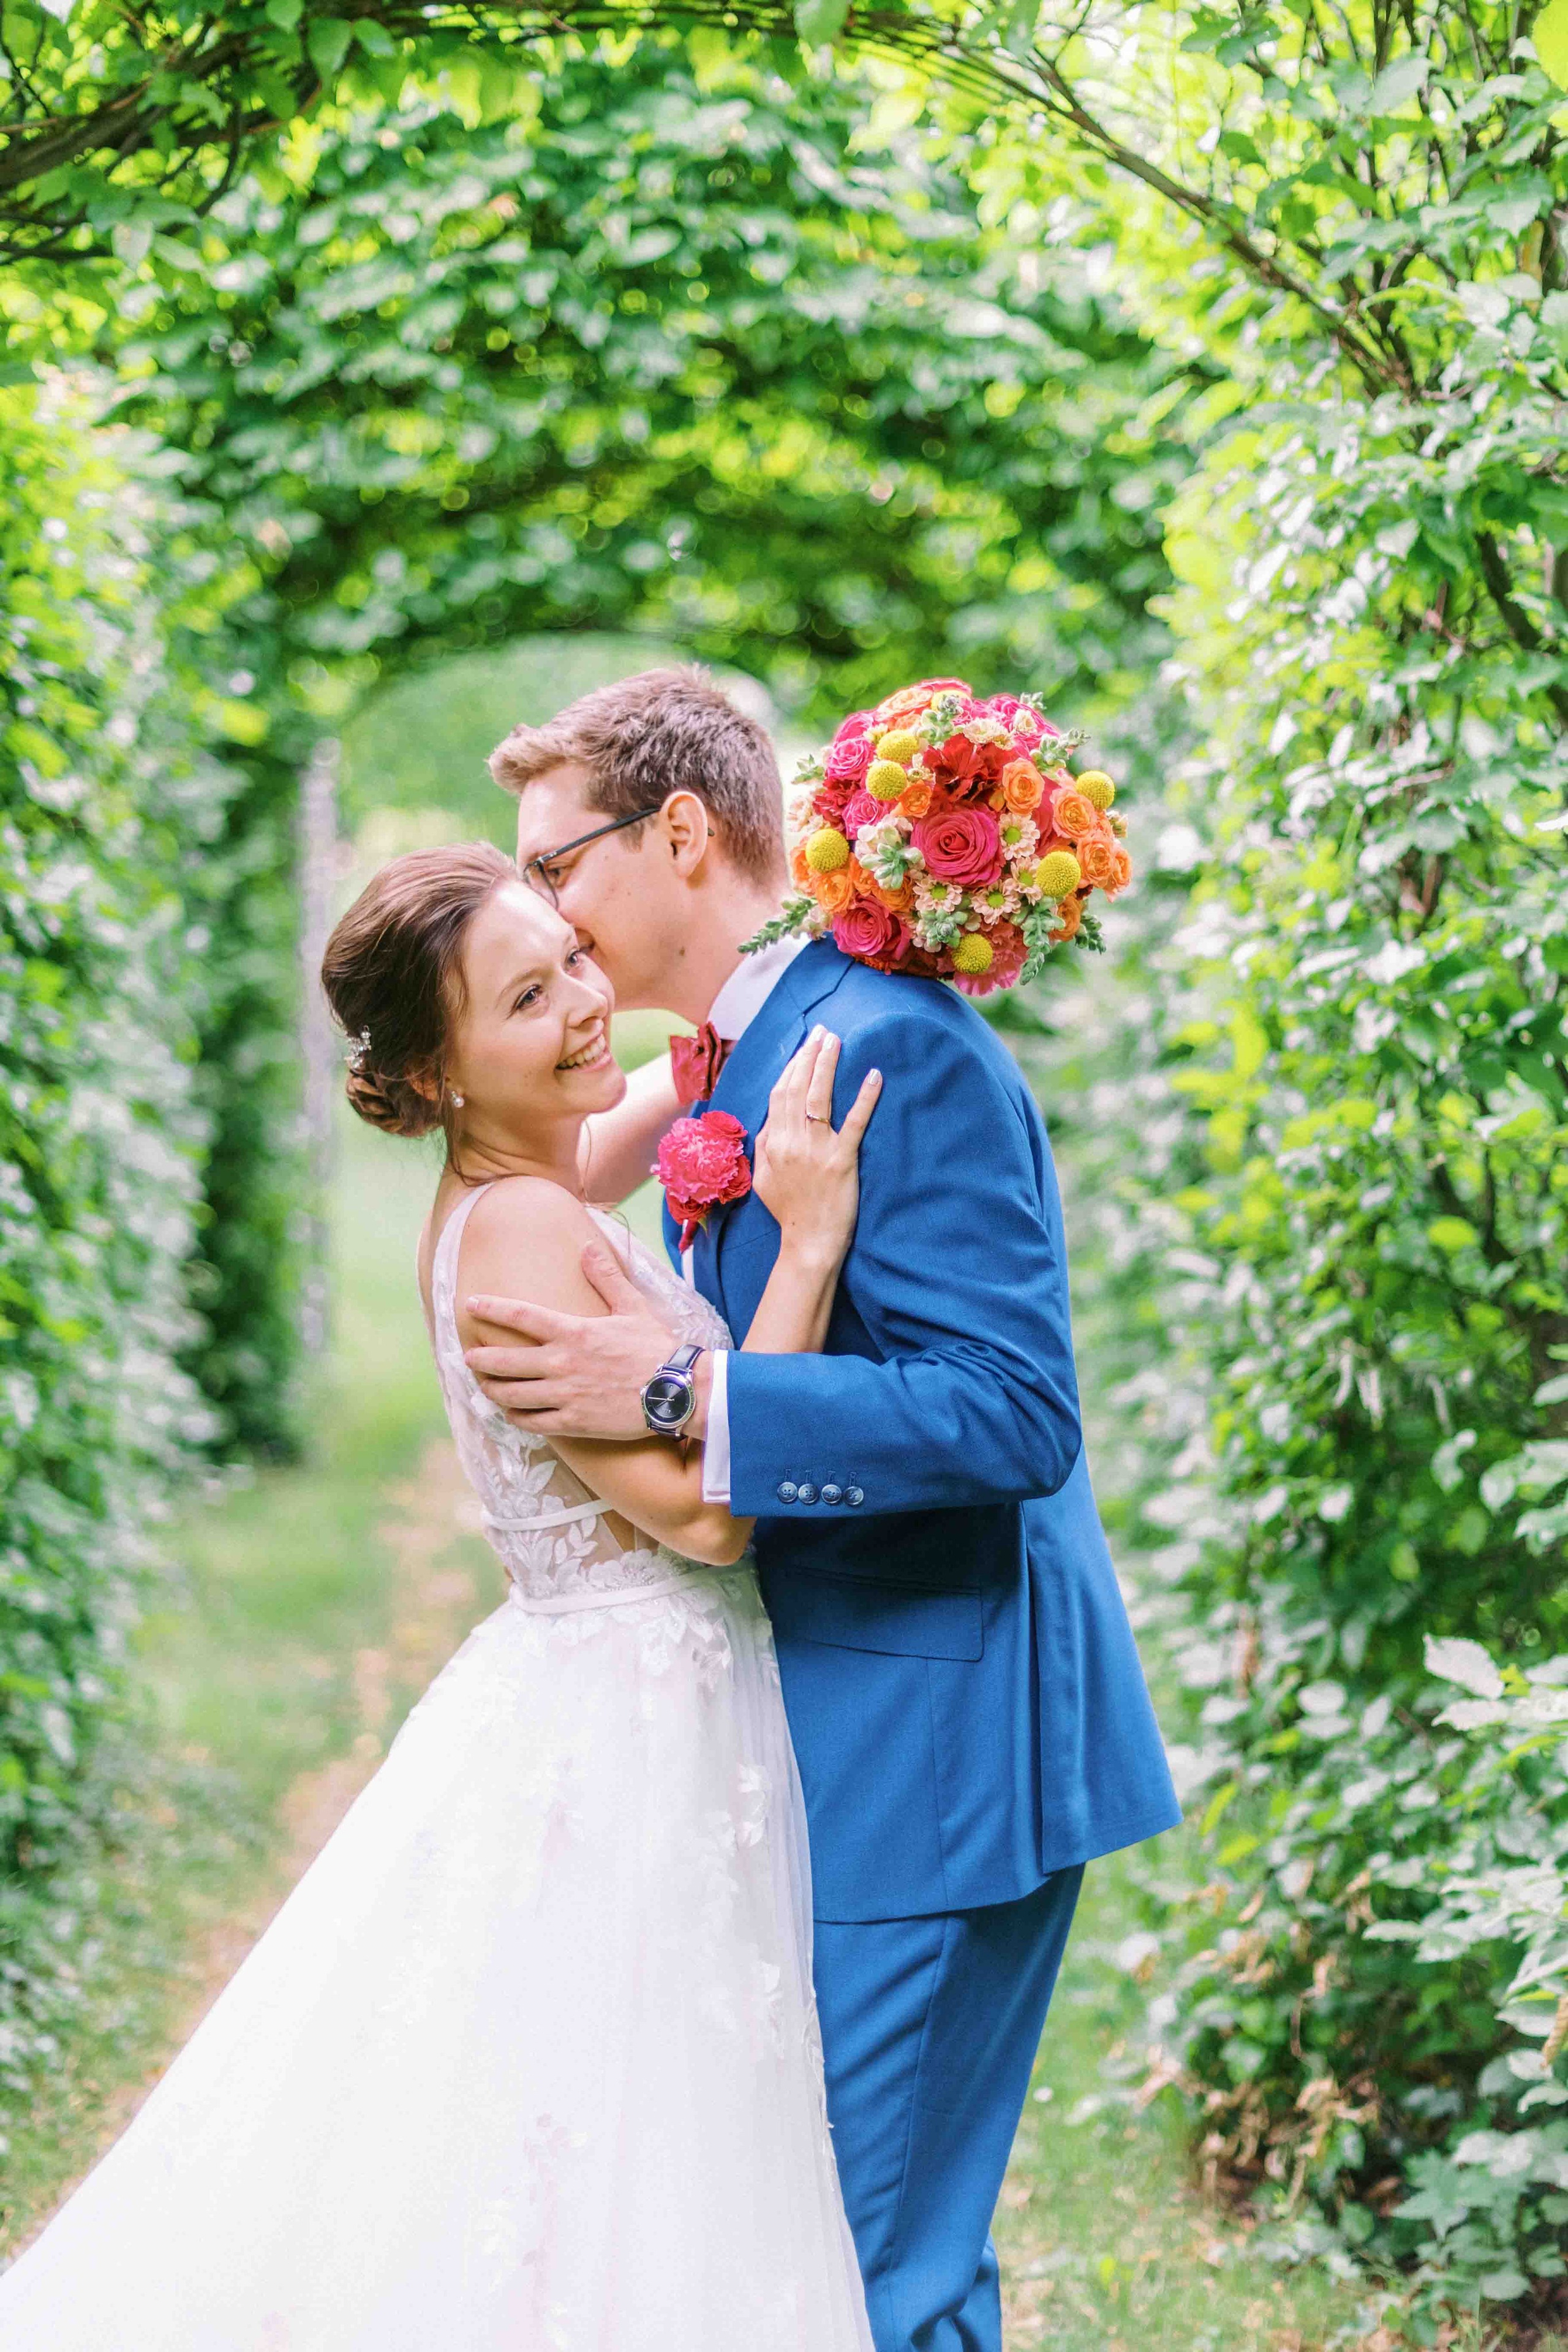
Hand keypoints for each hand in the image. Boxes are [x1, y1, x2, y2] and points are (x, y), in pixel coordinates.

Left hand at [464, 1239, 688, 1440]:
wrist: (678, 1392)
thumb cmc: (657, 1348)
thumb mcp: (633, 1307)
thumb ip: (606, 1278)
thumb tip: (588, 1248)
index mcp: (574, 1331)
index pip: (521, 1315)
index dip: (491, 1308)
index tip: (470, 1304)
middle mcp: (562, 1363)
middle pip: (505, 1361)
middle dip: (480, 1359)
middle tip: (467, 1357)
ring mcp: (566, 1394)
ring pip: (513, 1395)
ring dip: (492, 1390)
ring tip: (483, 1387)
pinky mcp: (574, 1421)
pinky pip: (533, 1422)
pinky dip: (516, 1418)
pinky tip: (511, 1414)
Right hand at [753, 1027, 881, 1267]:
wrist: (808, 1243)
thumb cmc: (788, 1211)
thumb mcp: (763, 1177)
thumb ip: (765, 1145)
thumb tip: (771, 1118)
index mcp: (773, 1143)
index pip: (779, 1094)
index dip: (792, 1066)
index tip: (803, 1046)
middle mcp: (792, 1141)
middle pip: (797, 1088)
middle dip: (809, 1055)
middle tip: (822, 1031)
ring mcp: (817, 1150)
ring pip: (819, 1097)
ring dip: (827, 1065)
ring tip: (836, 1041)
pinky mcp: (842, 1160)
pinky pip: (854, 1123)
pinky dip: (865, 1098)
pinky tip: (874, 1075)